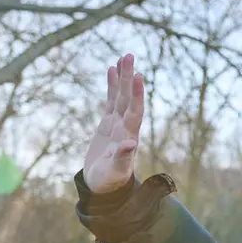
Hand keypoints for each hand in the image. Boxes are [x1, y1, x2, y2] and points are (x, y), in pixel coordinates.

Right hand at [83, 54, 144, 193]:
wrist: (103, 186)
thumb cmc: (109, 182)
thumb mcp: (114, 172)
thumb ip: (122, 158)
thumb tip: (131, 144)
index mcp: (128, 136)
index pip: (135, 111)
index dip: (137, 94)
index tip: (138, 76)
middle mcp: (125, 127)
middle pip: (128, 98)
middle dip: (129, 77)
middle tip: (129, 55)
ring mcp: (117, 124)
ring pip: (120, 96)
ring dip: (122, 77)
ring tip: (123, 57)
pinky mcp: (107, 124)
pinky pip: (110, 100)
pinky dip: (111, 86)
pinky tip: (111, 70)